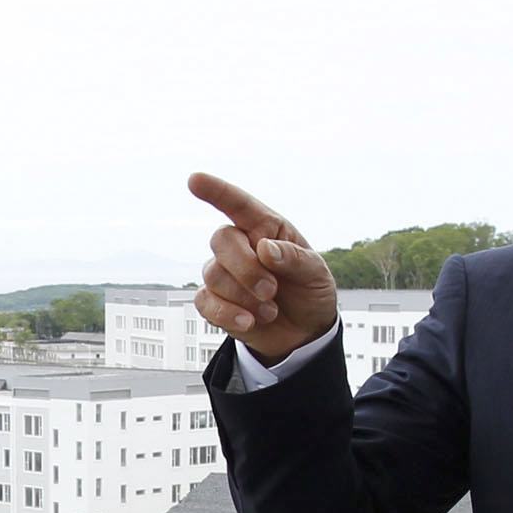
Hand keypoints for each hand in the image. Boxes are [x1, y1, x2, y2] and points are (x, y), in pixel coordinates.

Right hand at [188, 172, 339, 362]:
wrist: (304, 332)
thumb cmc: (310, 293)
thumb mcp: (317, 273)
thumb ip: (295, 258)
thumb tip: (265, 248)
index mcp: (265, 229)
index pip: (238, 204)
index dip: (216, 191)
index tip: (195, 180)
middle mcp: (240, 246)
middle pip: (221, 240)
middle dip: (246, 267)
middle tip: (271, 290)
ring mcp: (224, 274)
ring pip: (214, 274)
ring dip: (244, 296)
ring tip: (270, 310)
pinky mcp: (214, 302)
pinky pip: (205, 303)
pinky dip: (228, 314)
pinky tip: (249, 321)